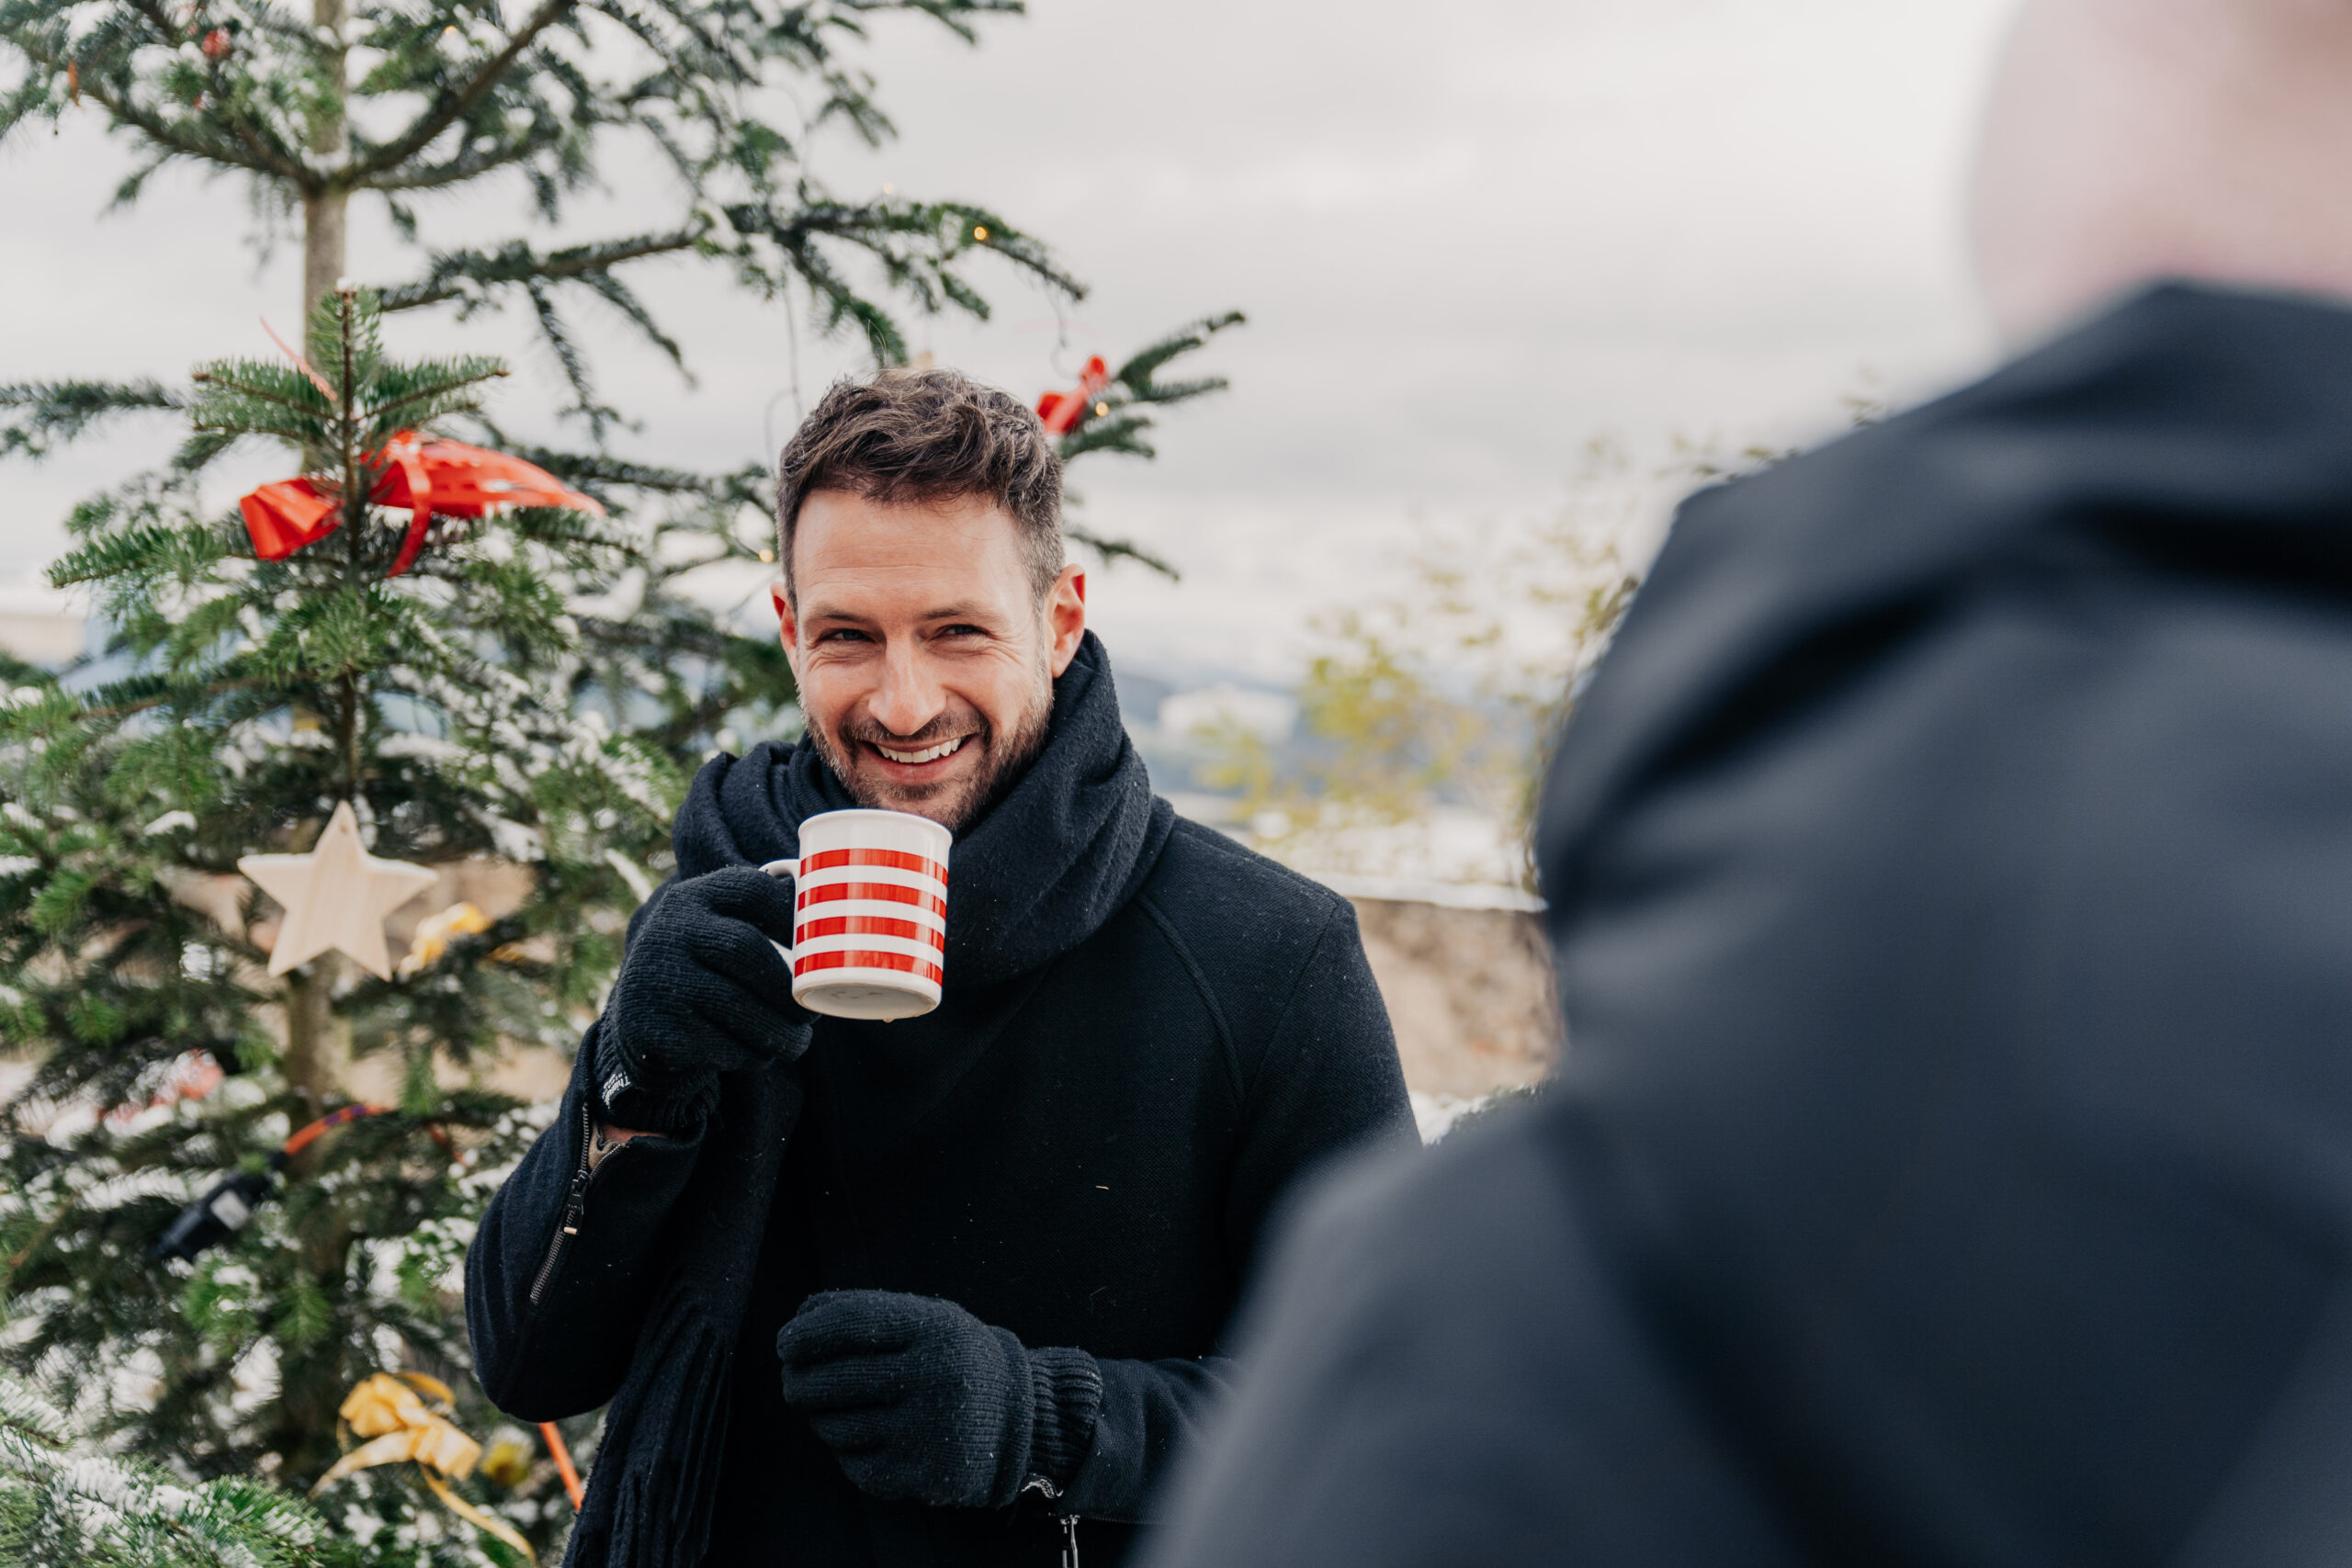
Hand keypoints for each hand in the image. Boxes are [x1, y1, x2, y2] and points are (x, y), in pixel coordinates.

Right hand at [596, 866, 807, 1132]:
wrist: (642, 1019)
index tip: (819, 947)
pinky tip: (756, 1054)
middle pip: (745, 949)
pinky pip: (717, 1045)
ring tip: (795, 1043)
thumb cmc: (709, 972)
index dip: (792, 914)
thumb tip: (854, 930)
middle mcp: (670, 929)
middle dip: (788, 989)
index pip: (751, 890)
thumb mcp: (722, 933)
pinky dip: (748, 1055)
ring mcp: (656, 978)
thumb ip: (766, 923)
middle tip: (810, 1017)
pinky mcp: (653, 1027)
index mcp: (694, 897)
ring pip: (735, 1005)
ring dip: (777, 1032)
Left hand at [778, 1290, 1101, 1510]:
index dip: (809, 1332)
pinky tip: (870, 1436)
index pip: (854, 1322)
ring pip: (834, 1427)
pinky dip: (848, 1451)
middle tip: (793, 1380)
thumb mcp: (928, 1319)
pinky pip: (853, 1465)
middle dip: (798, 1381)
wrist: (1019, 1418)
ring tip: (835, 1408)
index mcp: (937, 1330)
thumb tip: (799, 1320)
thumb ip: (867, 1311)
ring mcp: (930, 1432)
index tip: (785, 1342)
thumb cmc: (952, 1359)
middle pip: (831, 1380)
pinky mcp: (922, 1477)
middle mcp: (936, 1378)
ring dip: (820, 1418)